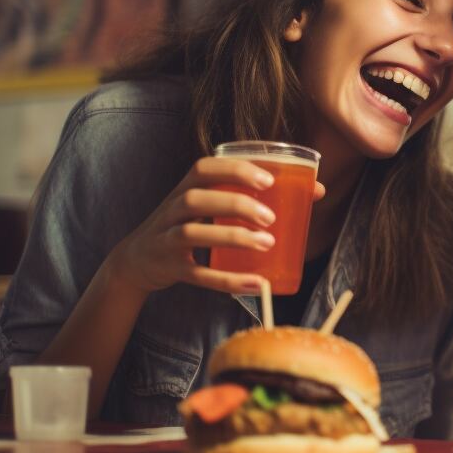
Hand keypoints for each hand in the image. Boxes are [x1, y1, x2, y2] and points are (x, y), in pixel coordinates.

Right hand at [102, 157, 325, 295]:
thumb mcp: (210, 205)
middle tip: (270, 217)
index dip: (235, 170)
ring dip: (231, 237)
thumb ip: (251, 195)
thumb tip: (315, 190)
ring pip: (193, 234)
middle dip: (236, 204)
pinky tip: (256, 284)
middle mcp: (172, 210)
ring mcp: (168, 239)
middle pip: (197, 199)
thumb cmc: (187, 224)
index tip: (268, 179)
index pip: (205, 168)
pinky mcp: (171, 268)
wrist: (137, 260)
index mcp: (186, 188)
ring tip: (266, 243)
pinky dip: (228, 281)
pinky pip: (198, 275)